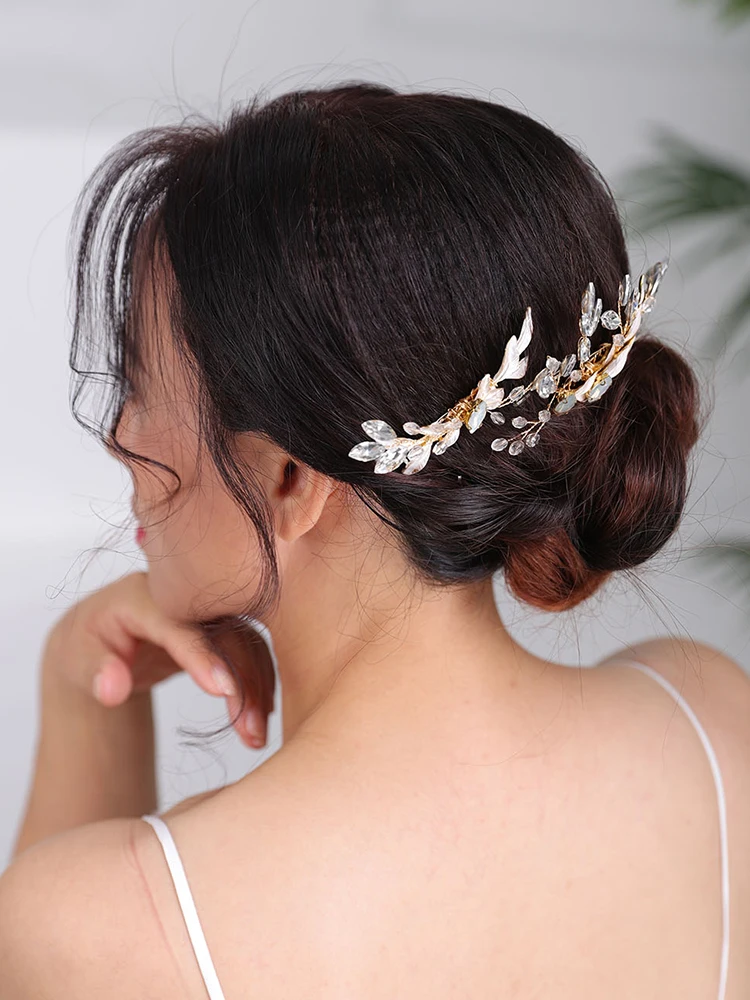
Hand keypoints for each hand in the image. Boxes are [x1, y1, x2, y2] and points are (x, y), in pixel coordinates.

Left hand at [46, 571, 275, 748]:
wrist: (103, 638)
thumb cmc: (89, 648)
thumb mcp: (79, 660)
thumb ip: (95, 672)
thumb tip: (111, 690)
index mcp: (143, 596)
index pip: (179, 624)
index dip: (201, 656)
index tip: (222, 691)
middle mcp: (184, 596)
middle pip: (224, 633)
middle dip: (242, 681)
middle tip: (251, 731)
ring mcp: (207, 611)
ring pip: (245, 644)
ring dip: (257, 689)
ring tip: (256, 736)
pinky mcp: (221, 629)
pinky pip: (249, 654)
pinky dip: (258, 686)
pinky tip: (260, 717)